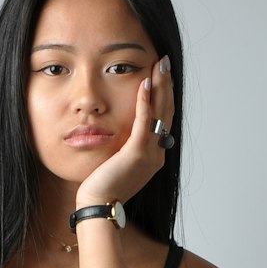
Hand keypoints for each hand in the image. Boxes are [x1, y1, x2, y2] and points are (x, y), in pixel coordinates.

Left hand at [75, 54, 174, 208]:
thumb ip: (125, 147)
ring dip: (160, 86)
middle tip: (164, 62)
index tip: (161, 75)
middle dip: (166, 85)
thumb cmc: (103, 187)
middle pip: (166, 112)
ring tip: (159, 64)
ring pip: (159, 113)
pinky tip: (144, 83)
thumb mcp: (118, 163)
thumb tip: (122, 134)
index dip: (164, 95)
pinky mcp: (137, 153)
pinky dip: (145, 101)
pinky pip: (144, 122)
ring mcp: (150, 154)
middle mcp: (157, 153)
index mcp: (154, 155)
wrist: (100, 205)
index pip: (163, 119)